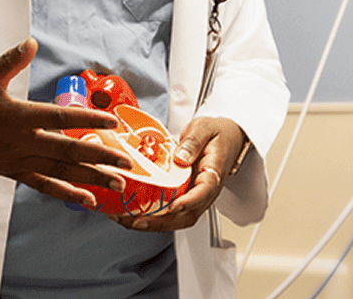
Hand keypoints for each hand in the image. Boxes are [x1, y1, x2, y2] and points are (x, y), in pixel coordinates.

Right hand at [0, 39, 133, 207]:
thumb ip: (10, 60)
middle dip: (101, 158)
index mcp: (14, 115)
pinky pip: (41, 184)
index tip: (113, 123)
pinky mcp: (9, 171)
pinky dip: (65, 192)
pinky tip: (85, 199)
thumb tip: (30, 43)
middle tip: (128, 165)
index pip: (59, 117)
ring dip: (90, 180)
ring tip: (116, 186)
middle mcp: (17, 142)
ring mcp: (14, 160)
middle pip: (66, 151)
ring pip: (58, 173)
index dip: (88, 120)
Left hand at [113, 116, 246, 231]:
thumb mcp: (205, 128)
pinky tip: (130, 213)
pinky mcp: (184, 197)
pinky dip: (150, 216)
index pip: (204, 192)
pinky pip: (168, 212)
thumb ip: (193, 142)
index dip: (189, 202)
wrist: (225, 138)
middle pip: (187, 215)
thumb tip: (180, 157)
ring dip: (152, 224)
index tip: (173, 207)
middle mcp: (205, 192)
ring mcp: (195, 197)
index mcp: (213, 173)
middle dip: (162, 222)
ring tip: (127, 220)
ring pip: (176, 219)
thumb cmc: (216, 134)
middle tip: (138, 221)